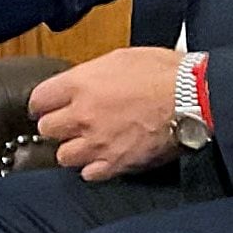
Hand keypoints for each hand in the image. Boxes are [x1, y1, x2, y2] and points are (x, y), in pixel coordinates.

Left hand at [30, 46, 183, 179]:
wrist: (193, 98)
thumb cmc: (163, 72)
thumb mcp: (120, 58)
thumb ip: (92, 74)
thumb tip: (81, 83)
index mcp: (80, 84)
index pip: (39, 99)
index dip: (42, 104)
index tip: (45, 106)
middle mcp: (82, 115)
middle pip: (47, 129)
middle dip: (56, 126)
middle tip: (68, 124)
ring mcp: (97, 142)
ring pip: (63, 156)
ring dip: (73, 149)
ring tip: (86, 143)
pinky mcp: (116, 163)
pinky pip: (89, 174)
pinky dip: (93, 168)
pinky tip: (102, 159)